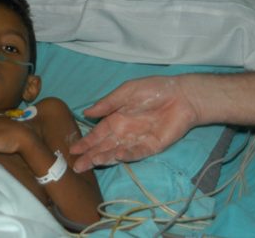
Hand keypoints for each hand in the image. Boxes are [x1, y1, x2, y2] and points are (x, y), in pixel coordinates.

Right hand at [68, 75, 199, 172]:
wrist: (181, 95)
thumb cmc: (153, 89)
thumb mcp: (126, 91)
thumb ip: (108, 103)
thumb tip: (86, 112)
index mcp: (116, 119)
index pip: (97, 134)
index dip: (86, 142)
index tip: (73, 150)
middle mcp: (124, 133)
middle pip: (104, 147)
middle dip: (90, 156)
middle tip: (77, 166)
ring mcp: (137, 141)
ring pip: (117, 152)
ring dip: (105, 157)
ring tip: (93, 162)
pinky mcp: (152, 146)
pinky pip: (138, 153)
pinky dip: (128, 155)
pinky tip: (117, 156)